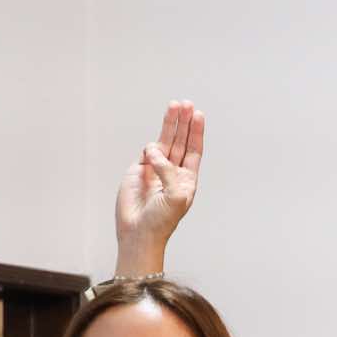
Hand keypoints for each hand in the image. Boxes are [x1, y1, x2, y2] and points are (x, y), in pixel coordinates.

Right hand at [114, 100, 203, 273]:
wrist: (138, 231)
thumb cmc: (161, 220)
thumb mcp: (176, 195)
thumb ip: (169, 171)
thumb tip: (154, 152)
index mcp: (187, 179)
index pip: (193, 150)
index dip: (196, 133)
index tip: (198, 115)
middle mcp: (172, 172)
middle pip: (180, 141)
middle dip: (183, 123)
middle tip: (186, 104)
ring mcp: (155, 170)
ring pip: (164, 141)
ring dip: (169, 124)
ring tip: (174, 106)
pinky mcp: (139, 170)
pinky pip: (147, 151)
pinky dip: (151, 148)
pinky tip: (152, 154)